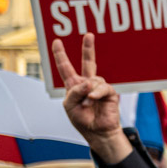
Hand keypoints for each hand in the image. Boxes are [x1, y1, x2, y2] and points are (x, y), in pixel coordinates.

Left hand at [51, 33, 131, 162]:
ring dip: (88, 92)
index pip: (66, 67)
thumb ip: (75, 91)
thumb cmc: (82, 120)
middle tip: (89, 35)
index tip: (57, 41)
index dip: (61, 54)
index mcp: (74, 86)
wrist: (98, 132)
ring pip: (93, 79)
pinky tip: (93, 99)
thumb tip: (89, 82)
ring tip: (87, 103)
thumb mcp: (69, 105)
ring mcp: (99, 87)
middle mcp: (87, 83)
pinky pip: (102, 87)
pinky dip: (96, 93)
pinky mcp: (109, 93)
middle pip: (88, 62)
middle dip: (88, 48)